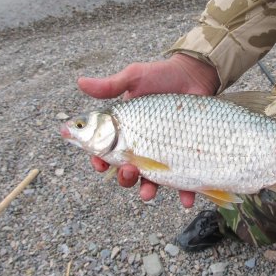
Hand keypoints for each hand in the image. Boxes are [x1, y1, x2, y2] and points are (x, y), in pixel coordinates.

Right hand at [78, 53, 219, 207]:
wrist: (195, 75)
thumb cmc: (161, 75)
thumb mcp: (134, 77)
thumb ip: (110, 85)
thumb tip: (80, 82)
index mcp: (124, 130)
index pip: (104, 151)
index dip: (98, 160)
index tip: (99, 163)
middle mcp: (142, 146)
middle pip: (126, 170)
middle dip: (123, 177)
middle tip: (128, 171)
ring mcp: (163, 153)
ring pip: (151, 180)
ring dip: (147, 190)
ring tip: (147, 192)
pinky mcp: (185, 157)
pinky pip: (184, 180)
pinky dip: (185, 193)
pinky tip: (186, 199)